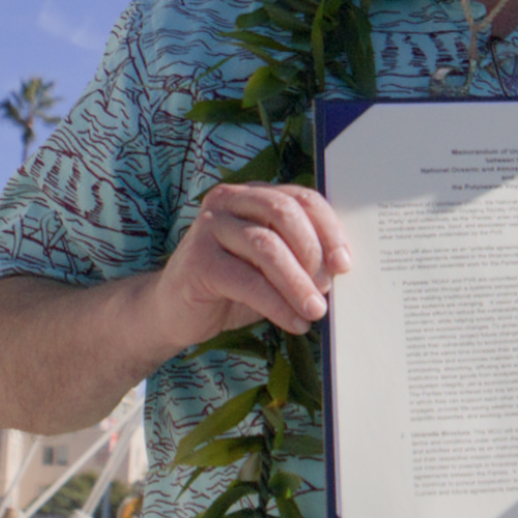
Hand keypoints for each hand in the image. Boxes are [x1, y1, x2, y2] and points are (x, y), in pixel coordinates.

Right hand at [151, 183, 352, 348]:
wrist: (172, 312)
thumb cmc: (230, 287)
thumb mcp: (270, 267)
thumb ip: (299, 258)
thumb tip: (339, 271)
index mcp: (254, 195)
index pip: (301, 199)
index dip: (329, 229)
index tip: (345, 263)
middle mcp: (229, 201)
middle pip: (284, 213)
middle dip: (314, 251)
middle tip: (330, 285)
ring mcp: (209, 227)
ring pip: (267, 248)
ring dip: (298, 283)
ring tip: (316, 311)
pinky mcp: (198, 260)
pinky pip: (248, 281)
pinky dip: (277, 305)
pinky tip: (293, 322)